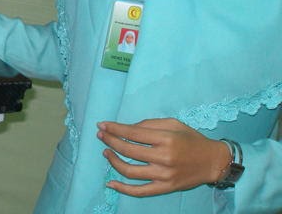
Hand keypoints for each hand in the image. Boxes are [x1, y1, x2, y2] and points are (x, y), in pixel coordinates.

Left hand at [97, 118, 231, 196]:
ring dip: (113, 161)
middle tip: (101, 135)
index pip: (133, 133)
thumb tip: (128, 128)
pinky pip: (140, 191)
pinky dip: (123, 189)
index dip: (114, 129)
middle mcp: (164, 157)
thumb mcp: (173, 124)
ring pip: (130, 171)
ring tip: (106, 153)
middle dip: (110, 141)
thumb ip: (149, 124)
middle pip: (128, 150)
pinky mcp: (165, 188)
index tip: (101, 125)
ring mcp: (164, 175)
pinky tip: (111, 183)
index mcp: (166, 139)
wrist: (213, 162)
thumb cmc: (192, 139)